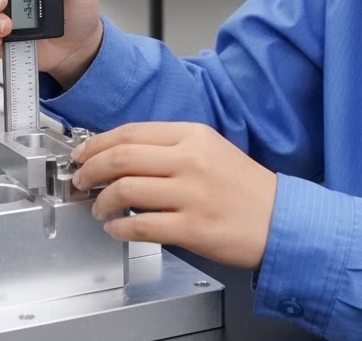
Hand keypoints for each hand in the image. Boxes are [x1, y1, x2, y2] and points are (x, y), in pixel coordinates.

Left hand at [71, 122, 277, 269]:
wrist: (281, 219)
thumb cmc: (246, 188)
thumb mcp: (211, 149)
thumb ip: (170, 148)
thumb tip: (123, 155)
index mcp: (193, 135)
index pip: (131, 132)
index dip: (97, 144)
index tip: (83, 154)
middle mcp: (190, 160)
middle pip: (121, 158)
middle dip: (90, 170)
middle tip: (80, 180)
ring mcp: (191, 194)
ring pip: (126, 190)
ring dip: (101, 202)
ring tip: (99, 208)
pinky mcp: (193, 227)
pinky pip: (142, 226)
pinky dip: (120, 228)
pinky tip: (116, 229)